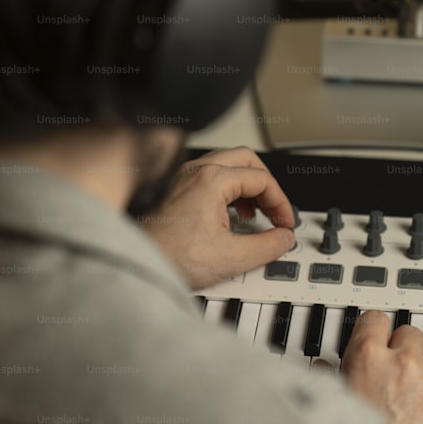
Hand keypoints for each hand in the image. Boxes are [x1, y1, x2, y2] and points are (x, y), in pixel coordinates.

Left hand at [139, 147, 295, 288]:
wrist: (138, 263)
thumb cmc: (170, 256)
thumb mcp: (232, 257)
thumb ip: (267, 246)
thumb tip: (284, 239)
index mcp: (212, 180)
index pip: (262, 180)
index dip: (280, 202)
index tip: (284, 223)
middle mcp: (197, 171)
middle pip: (247, 160)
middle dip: (267, 186)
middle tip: (275, 209)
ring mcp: (185, 177)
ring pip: (229, 164)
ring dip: (248, 186)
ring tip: (256, 213)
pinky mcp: (178, 188)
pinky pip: (213, 175)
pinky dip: (230, 190)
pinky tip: (232, 214)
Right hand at [339, 311, 422, 423]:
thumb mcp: (334, 399)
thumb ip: (330, 376)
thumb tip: (323, 366)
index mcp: (368, 355)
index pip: (377, 318)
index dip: (376, 329)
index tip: (378, 335)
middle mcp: (403, 362)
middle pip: (411, 331)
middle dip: (405, 346)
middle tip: (399, 363)